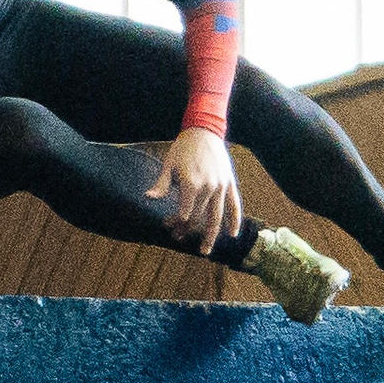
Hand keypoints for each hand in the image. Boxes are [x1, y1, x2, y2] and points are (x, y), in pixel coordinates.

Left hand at [147, 125, 241, 250]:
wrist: (204, 131)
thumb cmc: (183, 149)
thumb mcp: (169, 165)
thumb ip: (161, 185)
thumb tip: (148, 198)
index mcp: (191, 184)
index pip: (184, 213)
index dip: (175, 222)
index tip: (167, 225)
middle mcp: (209, 188)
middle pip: (199, 217)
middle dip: (187, 230)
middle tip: (178, 239)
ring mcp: (221, 187)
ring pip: (216, 217)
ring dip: (210, 236)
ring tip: (205, 251)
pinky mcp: (230, 184)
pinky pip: (234, 205)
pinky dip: (234, 220)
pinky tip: (232, 234)